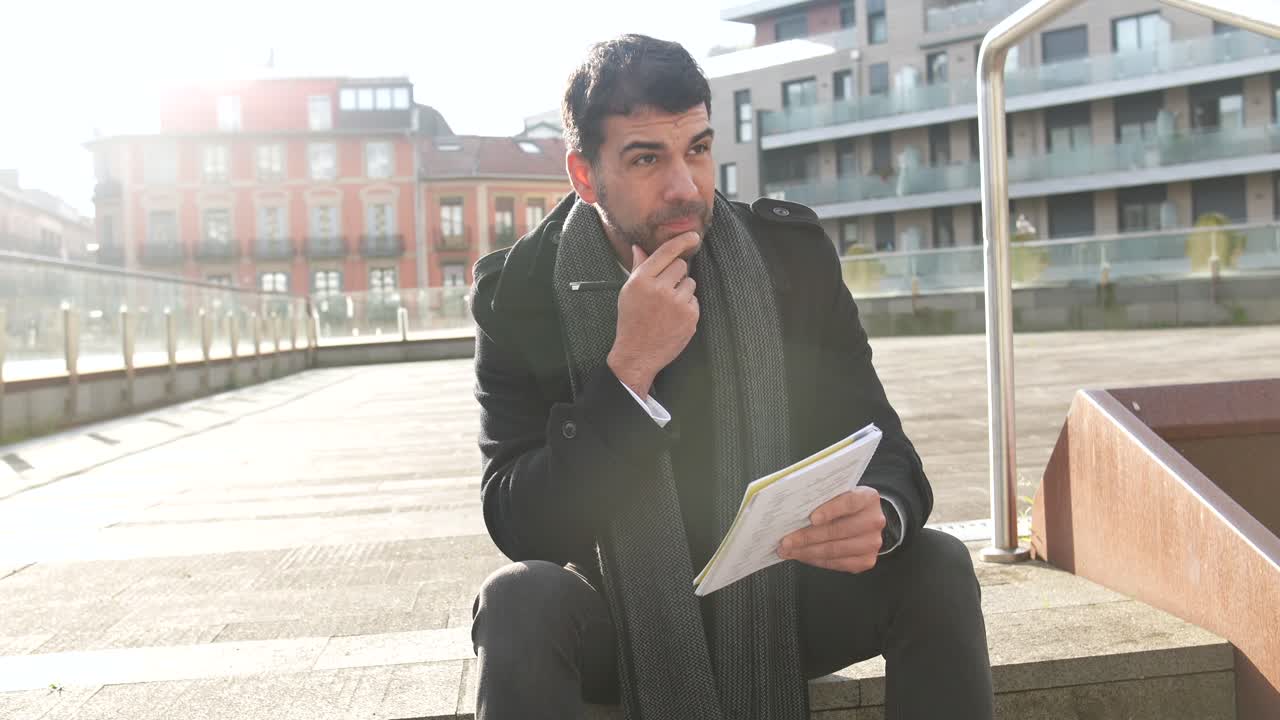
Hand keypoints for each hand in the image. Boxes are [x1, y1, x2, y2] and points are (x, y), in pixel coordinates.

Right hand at [607, 232, 700, 397]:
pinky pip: (694, 299)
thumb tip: (639, 248)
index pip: (666, 252)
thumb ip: (638, 268)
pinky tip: (673, 317)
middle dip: (676, 274)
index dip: (682, 241)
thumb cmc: (631, 321)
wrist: (637, 354)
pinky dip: (687, 306)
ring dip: (682, 291)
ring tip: (668, 307)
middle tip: (665, 290)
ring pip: (690, 282)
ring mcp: (677, 303)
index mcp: (642, 280)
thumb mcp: (628, 292)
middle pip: (681, 265)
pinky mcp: (690, 316)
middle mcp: (660, 289)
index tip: (693, 236)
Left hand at [777, 487, 884, 573]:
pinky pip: (837, 563)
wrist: (865, 519)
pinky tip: (802, 556)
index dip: (830, 510)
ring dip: (807, 552)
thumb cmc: (845, 504)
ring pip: (834, 550)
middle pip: (837, 530)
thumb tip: (793, 509)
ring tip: (788, 550)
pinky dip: (816, 560)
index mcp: (868, 498)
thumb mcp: (839, 493)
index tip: (811, 518)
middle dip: (807, 537)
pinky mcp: (866, 560)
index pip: (849, 502)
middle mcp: (874, 521)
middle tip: (786, 541)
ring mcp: (872, 543)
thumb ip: (823, 497)